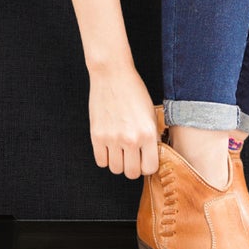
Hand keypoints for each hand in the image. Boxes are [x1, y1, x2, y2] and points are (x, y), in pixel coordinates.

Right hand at [87, 64, 159, 178]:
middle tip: (131, 156)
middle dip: (132, 166)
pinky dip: (105, 157)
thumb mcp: (150, 113)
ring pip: (115, 169)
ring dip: (118, 162)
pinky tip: (109, 146)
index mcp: (148, 133)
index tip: (144, 159)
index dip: (147, 166)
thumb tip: (151, 157)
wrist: (112, 74)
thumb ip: (151, 136)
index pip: (150, 168)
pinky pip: (101, 161)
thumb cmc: (134, 91)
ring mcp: (112, 138)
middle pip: (131, 173)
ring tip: (120, 149)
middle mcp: (131, 139)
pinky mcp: (97, 136)